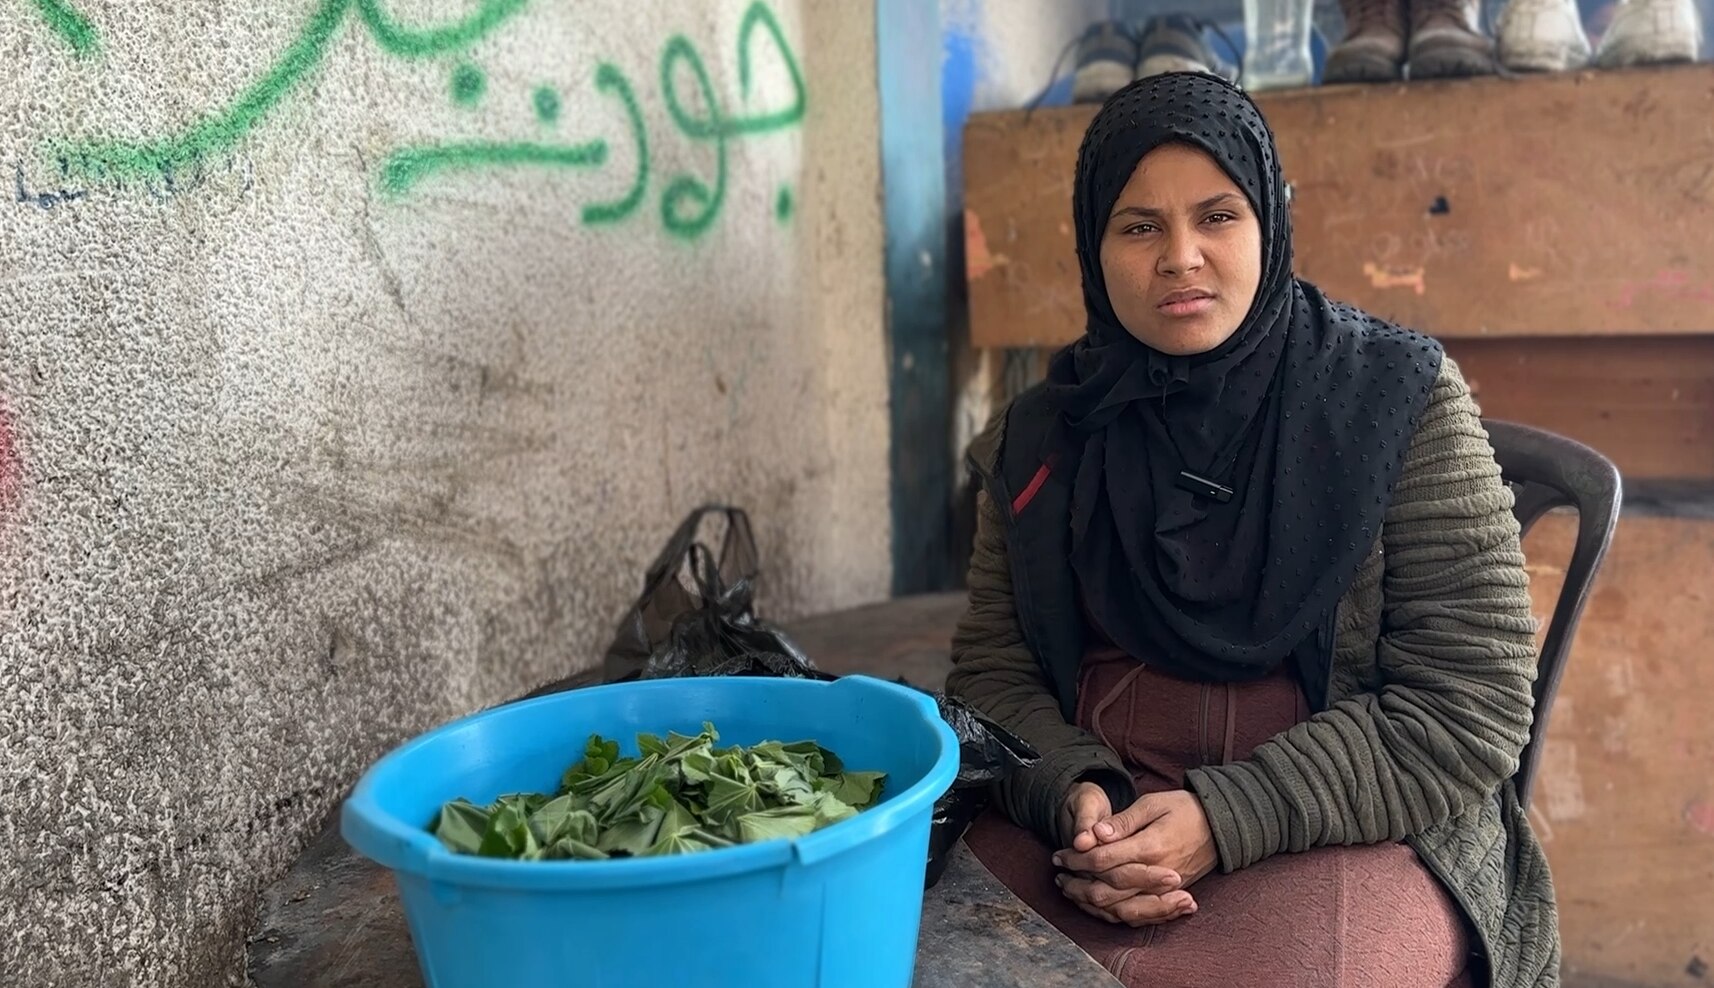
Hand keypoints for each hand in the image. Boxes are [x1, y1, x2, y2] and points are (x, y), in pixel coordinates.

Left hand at [1055, 782, 1192, 926]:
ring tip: (1069, 889)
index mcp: (1150, 847)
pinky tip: (1095, 905)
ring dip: (1090, 902)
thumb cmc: (1184, 809)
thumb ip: (1123, 821)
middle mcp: (1157, 875)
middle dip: (1077, 883)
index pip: (1104, 861)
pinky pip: (1137, 916)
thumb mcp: (1152, 804)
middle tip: (1058, 873)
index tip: (1060, 855)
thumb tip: (1095, 834)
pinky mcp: (1169, 898)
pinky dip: (1112, 914)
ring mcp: (1164, 891)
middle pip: (1107, 890)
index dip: (1077, 859)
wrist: (1221, 826)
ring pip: (1119, 909)